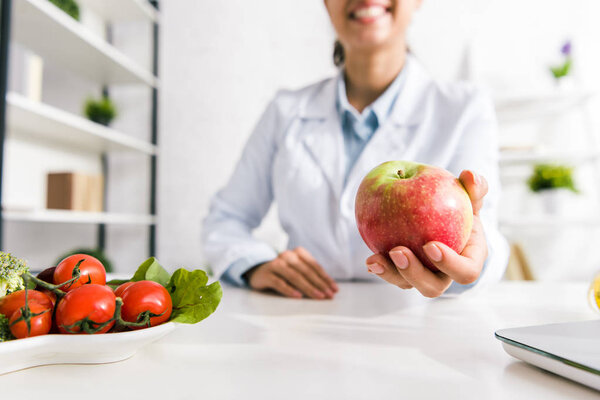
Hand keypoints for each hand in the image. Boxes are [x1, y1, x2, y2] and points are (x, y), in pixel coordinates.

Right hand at [245, 247, 338, 298]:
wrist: (259, 271)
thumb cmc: (284, 273)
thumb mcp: (298, 270)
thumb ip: (311, 276)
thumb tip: (330, 289)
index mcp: (298, 253)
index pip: (314, 266)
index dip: (325, 278)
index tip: (334, 289)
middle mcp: (287, 256)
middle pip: (306, 271)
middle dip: (319, 284)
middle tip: (329, 295)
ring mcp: (276, 264)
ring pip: (294, 276)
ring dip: (308, 287)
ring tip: (318, 296)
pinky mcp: (267, 274)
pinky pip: (279, 282)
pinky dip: (289, 289)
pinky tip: (298, 296)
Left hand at [365, 170, 487, 297]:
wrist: (440, 216)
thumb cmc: (459, 208)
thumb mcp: (469, 197)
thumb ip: (474, 188)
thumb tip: (470, 175)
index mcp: (469, 261)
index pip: (465, 272)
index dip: (450, 264)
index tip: (430, 245)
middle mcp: (446, 275)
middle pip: (433, 286)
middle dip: (414, 273)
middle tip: (398, 252)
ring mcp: (423, 276)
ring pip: (407, 284)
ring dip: (390, 274)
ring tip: (374, 260)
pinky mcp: (403, 273)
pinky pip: (392, 275)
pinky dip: (380, 268)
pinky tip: (369, 260)